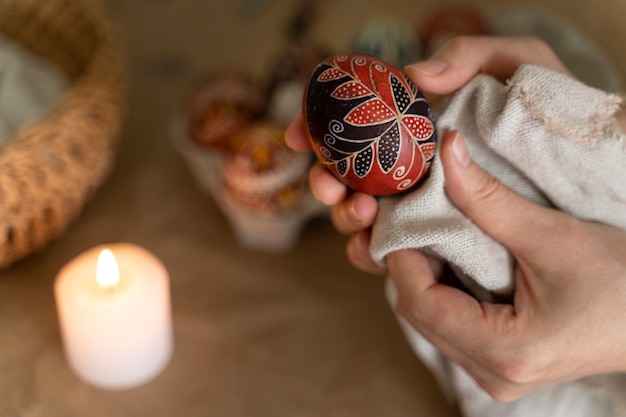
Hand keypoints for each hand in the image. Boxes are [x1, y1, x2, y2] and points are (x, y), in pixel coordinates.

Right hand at [285, 36, 567, 273]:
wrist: (579, 162)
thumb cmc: (547, 107)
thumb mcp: (515, 63)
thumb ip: (468, 54)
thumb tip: (415, 74)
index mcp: (410, 119)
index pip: (347, 118)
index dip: (312, 124)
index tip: (294, 134)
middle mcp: (402, 160)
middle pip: (342, 171)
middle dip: (324, 182)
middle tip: (333, 187)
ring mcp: (413, 200)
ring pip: (357, 213)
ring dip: (345, 217)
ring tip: (364, 213)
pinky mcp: (429, 235)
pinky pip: (385, 248)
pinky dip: (368, 250)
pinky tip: (373, 248)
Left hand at [387, 130, 625, 401]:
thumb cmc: (622, 280)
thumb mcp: (551, 235)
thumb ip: (488, 197)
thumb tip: (445, 152)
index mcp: (505, 352)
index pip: (419, 302)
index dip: (401, 255)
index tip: (400, 214)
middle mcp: (493, 375)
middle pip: (419, 313)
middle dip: (410, 263)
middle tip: (414, 217)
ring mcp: (496, 375)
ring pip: (430, 321)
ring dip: (425, 275)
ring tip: (435, 234)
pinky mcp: (501, 365)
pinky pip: (450, 327)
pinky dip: (443, 290)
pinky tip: (454, 260)